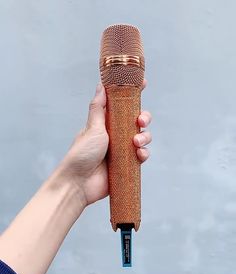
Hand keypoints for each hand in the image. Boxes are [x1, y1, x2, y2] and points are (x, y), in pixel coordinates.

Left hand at [57, 81, 151, 206]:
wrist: (79, 183)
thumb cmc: (82, 154)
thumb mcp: (92, 128)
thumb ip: (99, 108)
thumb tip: (101, 85)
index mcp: (106, 123)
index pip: (122, 104)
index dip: (133, 94)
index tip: (142, 83)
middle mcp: (116, 134)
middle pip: (136, 120)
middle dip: (143, 117)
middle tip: (140, 121)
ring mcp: (122, 149)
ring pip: (142, 137)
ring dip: (144, 137)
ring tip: (136, 142)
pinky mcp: (127, 163)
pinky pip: (142, 155)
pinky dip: (143, 154)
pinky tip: (139, 155)